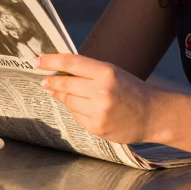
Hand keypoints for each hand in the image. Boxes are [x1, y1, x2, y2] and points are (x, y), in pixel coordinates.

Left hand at [38, 53, 161, 143]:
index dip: (50, 61)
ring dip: (63, 97)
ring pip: (68, 102)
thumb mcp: (113, 72)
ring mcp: (99, 112)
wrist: (153, 115)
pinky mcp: (98, 128)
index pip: (70, 63)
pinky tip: (86, 109)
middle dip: (51, 83)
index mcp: (106, 72)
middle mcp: (101, 92)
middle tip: (44, 81)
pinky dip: (77, 112)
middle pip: (65, 85)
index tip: (36, 61)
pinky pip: (77, 117)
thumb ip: (88, 71)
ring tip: (65, 94)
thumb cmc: (132, 89)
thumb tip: (58, 71)